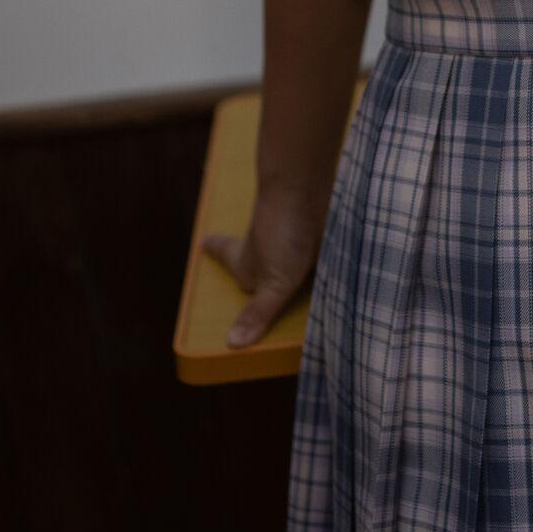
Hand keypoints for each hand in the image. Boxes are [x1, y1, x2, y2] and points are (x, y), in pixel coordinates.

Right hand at [204, 184, 323, 348]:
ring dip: (291, 265)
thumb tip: (232, 344)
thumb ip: (258, 313)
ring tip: (293, 277)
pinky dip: (318, 258)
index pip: (224, 255)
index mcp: (246, 261)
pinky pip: (315, 251)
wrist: (307, 187)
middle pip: (256, 259)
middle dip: (255, 268)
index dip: (214, 249)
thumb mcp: (272, 283)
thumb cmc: (282, 234)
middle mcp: (267, 250)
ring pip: (286, 256)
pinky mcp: (317, 234)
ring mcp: (292, 239)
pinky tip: (329, 268)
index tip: (203, 242)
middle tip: (251, 276)